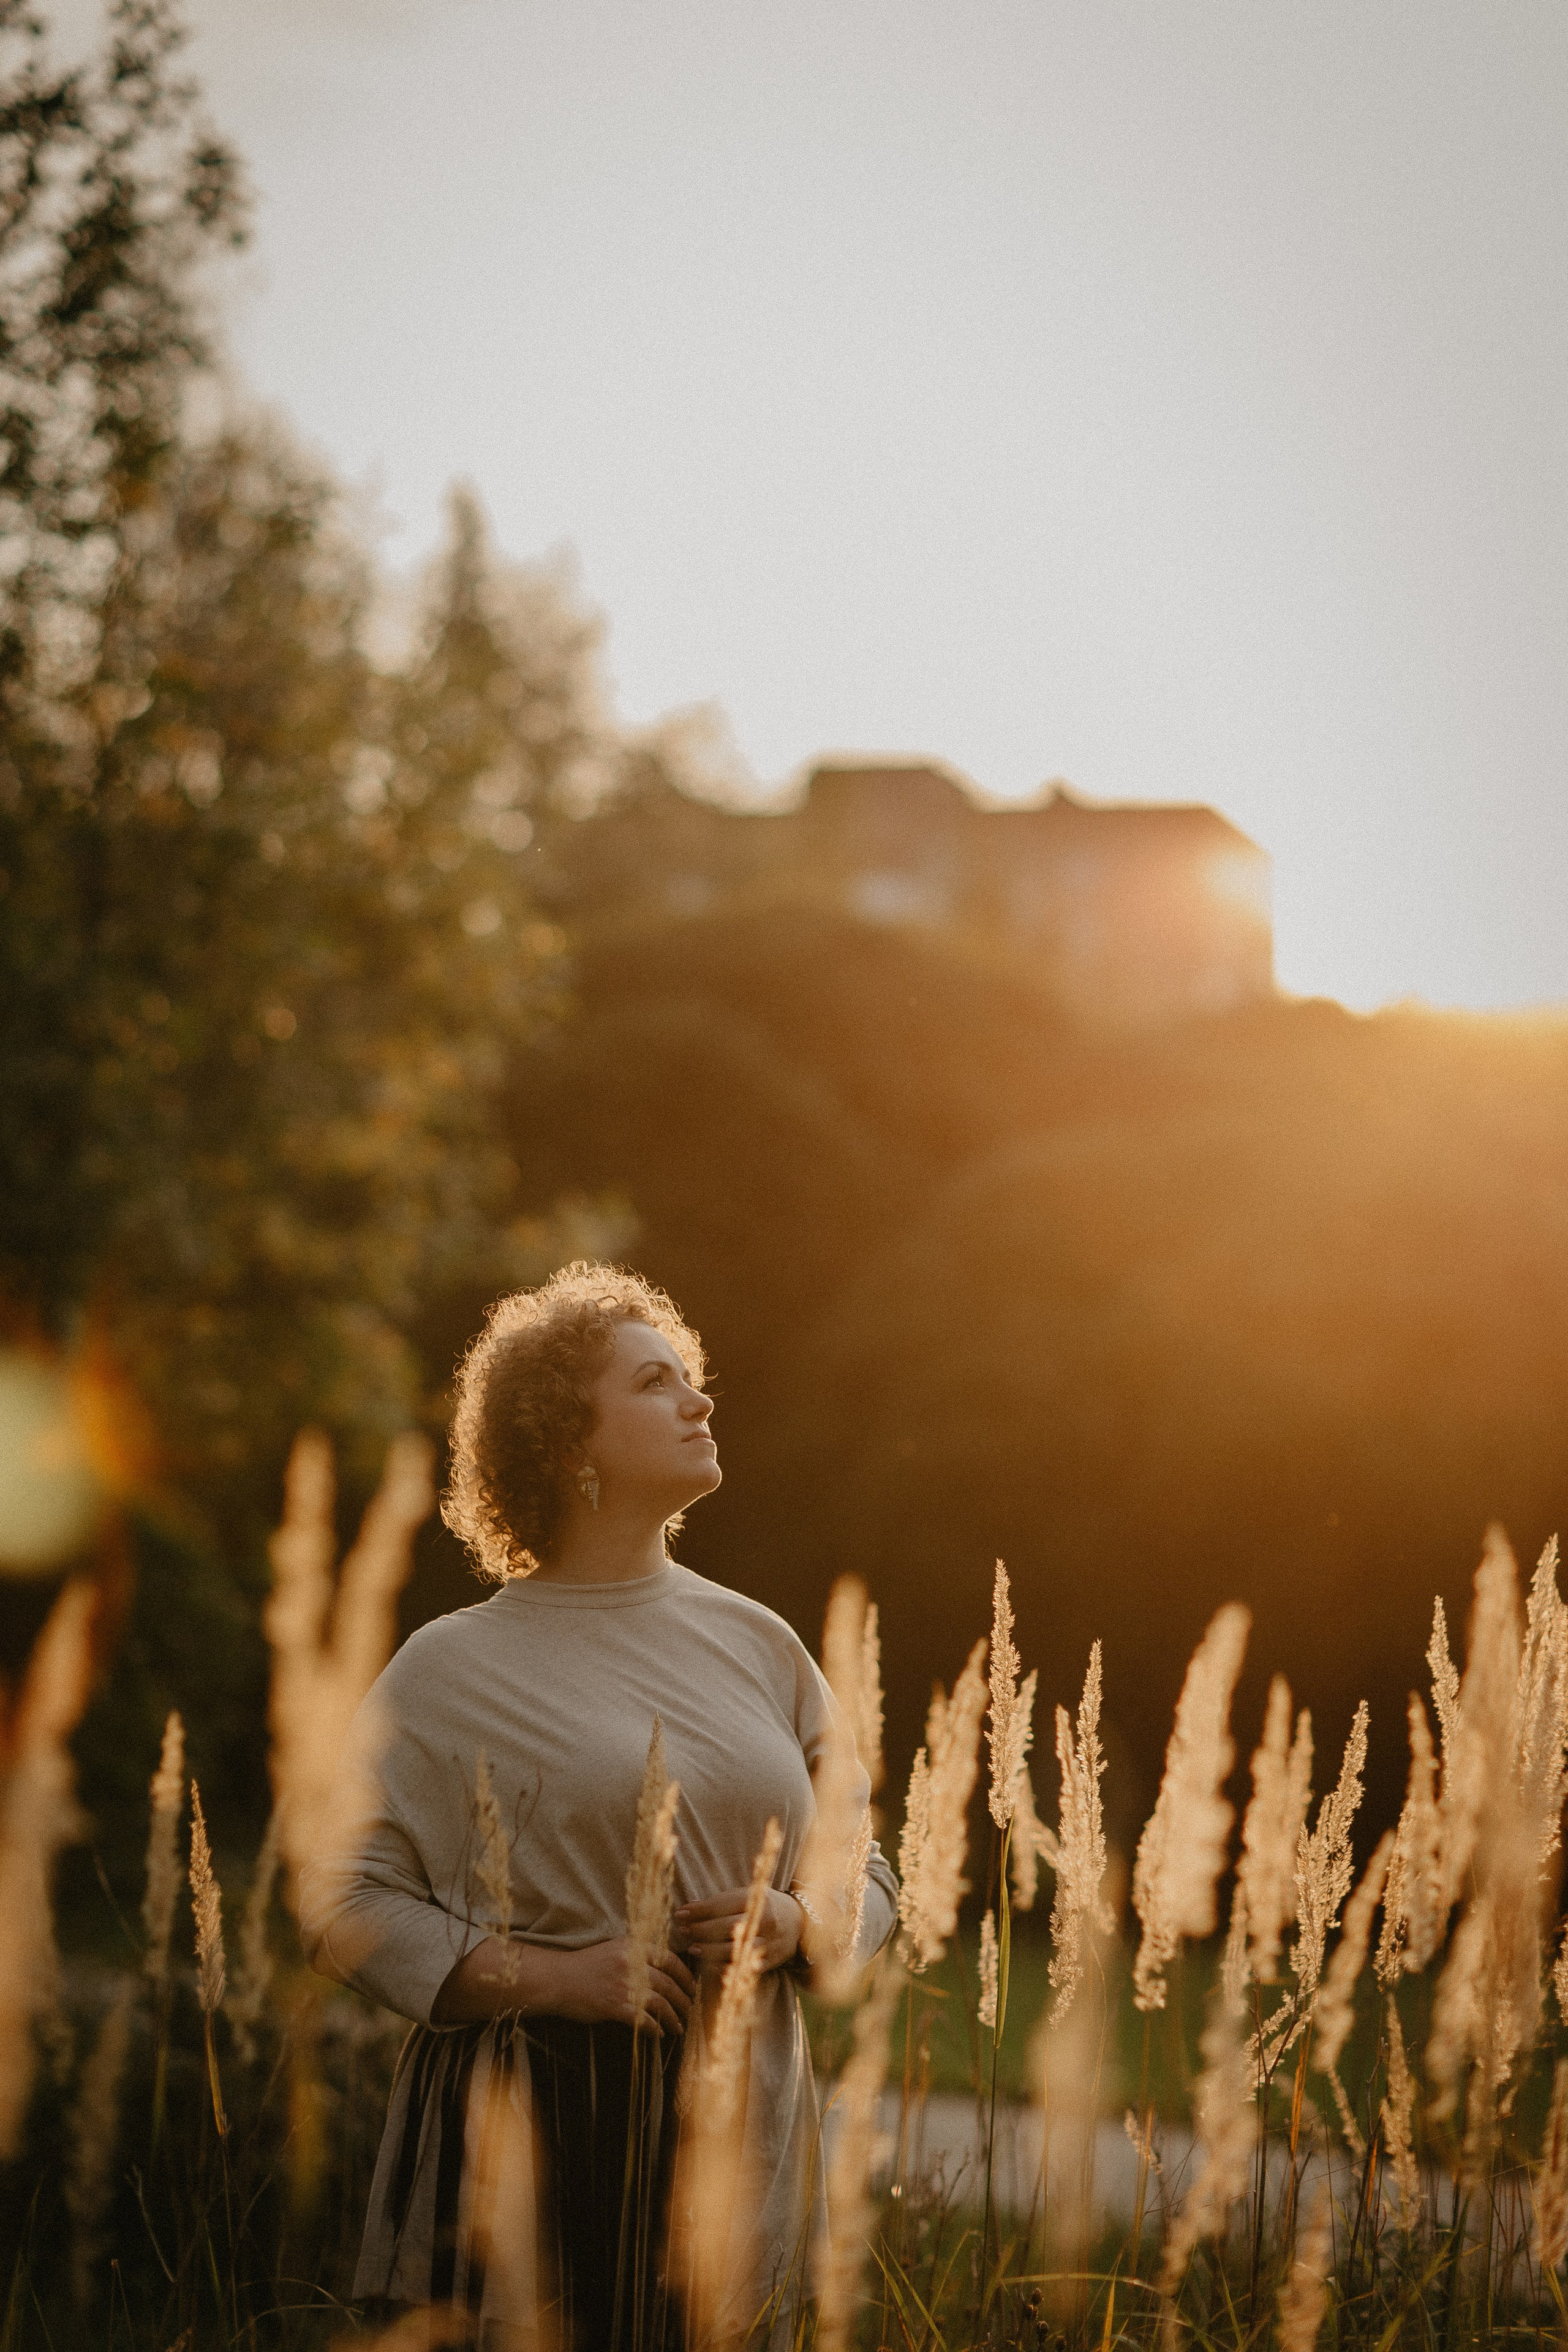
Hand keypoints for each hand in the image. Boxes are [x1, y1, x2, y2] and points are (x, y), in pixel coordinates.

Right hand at [431, 1934, 695, 2033]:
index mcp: (634, 1947)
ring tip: (679, 2027)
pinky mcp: (616, 2006)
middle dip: (685, 1999)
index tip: (693, 1987)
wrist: (558, 1980)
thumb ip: (639, 1956)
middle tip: (692, 2011)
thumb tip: (666, 1968)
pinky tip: (659, 2034)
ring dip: (674, 2017)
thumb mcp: (615, 1950)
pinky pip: (645, 2020)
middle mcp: (632, 1963)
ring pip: (661, 2003)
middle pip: (670, 1982)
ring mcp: (624, 1985)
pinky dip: (655, 2029)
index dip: (686, 1975)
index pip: (670, 1958)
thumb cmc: (587, 1966)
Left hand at [674, 1886, 801, 1974]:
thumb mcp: (750, 1895)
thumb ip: (723, 1902)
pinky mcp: (771, 1960)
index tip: (680, 1913)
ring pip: (734, 1949)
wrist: (800, 1922)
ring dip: (709, 1950)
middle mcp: (764, 1920)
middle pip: (725, 1927)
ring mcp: (769, 1941)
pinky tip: (711, 1967)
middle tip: (683, 1931)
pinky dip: (727, 1968)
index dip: (698, 1910)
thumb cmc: (766, 1905)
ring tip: (692, 1949)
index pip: (722, 1904)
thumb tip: (690, 1909)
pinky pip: (745, 1967)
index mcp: (757, 1899)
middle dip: (700, 1930)